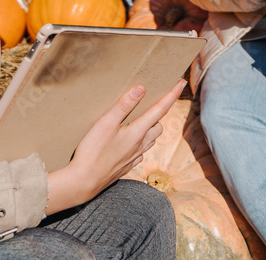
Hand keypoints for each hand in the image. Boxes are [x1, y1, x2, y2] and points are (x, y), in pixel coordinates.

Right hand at [44, 79, 185, 214]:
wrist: (84, 182)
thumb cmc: (93, 151)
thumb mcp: (106, 123)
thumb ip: (124, 105)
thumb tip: (141, 88)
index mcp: (137, 132)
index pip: (160, 109)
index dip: (172, 95)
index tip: (181, 82)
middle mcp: (140, 145)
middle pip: (158, 126)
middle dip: (160, 113)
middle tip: (155, 101)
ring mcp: (134, 157)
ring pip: (151, 140)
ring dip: (152, 128)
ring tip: (143, 119)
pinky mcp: (126, 166)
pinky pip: (141, 152)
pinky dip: (141, 143)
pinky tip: (131, 141)